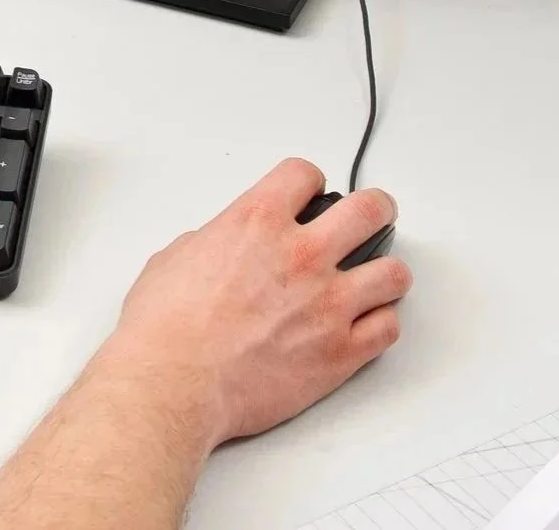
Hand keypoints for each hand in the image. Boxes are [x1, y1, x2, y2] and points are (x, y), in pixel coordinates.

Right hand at [0, 158, 409, 528]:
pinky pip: (388, 329)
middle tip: (372, 219)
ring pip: (393, 273)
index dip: (308, 182)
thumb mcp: (176, 257)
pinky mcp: (340, 352)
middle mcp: (301, 255)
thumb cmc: (165, 328)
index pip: (306, 174)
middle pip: (371, 209)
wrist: (174, 383)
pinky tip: (365, 324)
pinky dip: (379, 325)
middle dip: (375, 210)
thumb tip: (222, 247)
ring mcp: (327, 304)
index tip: (310, 194)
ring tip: (372, 280)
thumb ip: (214, 241)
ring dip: (383, 273)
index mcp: (257, 221)